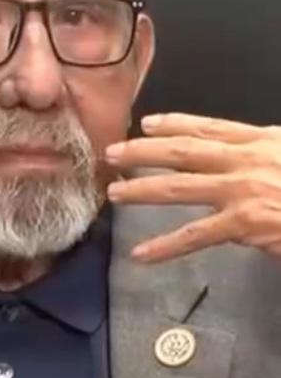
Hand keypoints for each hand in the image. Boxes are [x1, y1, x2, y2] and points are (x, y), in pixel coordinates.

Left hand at [105, 113, 280, 261]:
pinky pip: (196, 235)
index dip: (174, 124)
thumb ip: (266, 156)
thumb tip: (242, 163)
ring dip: (142, 189)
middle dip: (143, 151)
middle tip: (113, 153)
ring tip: (114, 194)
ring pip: (180, 186)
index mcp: (261, 140)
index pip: (208, 128)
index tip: (146, 124)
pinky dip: (166, 246)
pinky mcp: (245, 223)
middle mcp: (246, 158)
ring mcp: (242, 190)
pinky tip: (142, 254)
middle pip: (183, 150)